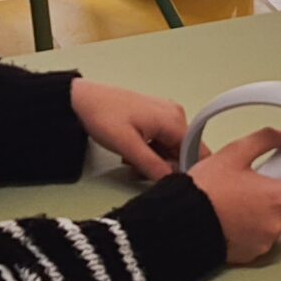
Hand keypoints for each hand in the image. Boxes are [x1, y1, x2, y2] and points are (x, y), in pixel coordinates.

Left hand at [71, 79, 191, 180]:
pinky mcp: (155, 117)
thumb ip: (152, 166)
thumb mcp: (128, 146)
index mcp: (174, 120)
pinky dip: (150, 151)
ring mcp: (165, 115)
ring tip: (132, 160)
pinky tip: (133, 152)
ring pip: (171, 149)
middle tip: (140, 170)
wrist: (83, 99)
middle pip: (183, 152)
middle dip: (164, 166)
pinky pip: (162, 141)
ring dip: (155, 160)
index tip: (165, 179)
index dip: (184, 170)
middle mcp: (175, 115)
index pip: (197, 153)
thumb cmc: (103, 116)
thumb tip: (171, 181)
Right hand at [187, 127, 280, 263]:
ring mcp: (262, 242)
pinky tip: (234, 218)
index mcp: (277, 198)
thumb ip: (263, 141)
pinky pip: (260, 241)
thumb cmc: (204, 190)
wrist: (179, 221)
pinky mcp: (249, 255)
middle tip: (264, 188)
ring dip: (267, 216)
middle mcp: (274, 224)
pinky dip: (252, 230)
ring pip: (276, 227)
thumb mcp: (233, 154)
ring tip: (242, 202)